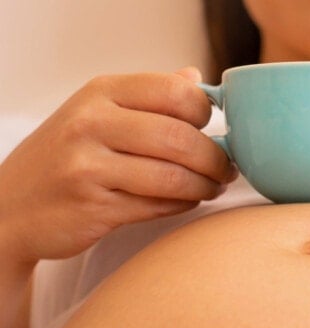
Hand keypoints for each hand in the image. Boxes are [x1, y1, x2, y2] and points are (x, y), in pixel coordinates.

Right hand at [0, 67, 234, 263]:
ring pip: (173, 176)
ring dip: (205, 185)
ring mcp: (88, 166)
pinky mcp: (93, 206)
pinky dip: (183, 204)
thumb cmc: (67, 156)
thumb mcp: (97, 112)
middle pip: (180, 137)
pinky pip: (158, 205)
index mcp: (100, 92)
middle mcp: (91, 123)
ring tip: (214, 187)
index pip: (174, 91)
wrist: (11, 206)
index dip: (206, 112)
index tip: (216, 128)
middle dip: (215, 157)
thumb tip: (195, 77)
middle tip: (227, 169)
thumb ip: (148, 96)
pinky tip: (189, 200)